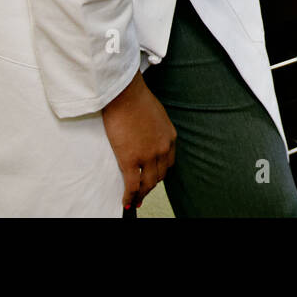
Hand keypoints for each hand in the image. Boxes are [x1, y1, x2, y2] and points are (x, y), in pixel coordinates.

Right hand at [102, 71, 176, 209]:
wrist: (126, 94)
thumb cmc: (136, 99)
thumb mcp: (156, 114)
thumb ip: (155, 128)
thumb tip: (147, 136)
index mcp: (170, 137)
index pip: (169, 163)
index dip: (160, 173)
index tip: (154, 178)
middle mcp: (163, 149)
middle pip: (160, 176)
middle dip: (151, 186)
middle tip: (143, 192)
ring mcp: (148, 156)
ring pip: (148, 184)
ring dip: (141, 194)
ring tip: (135, 200)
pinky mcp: (131, 160)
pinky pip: (132, 185)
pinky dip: (130, 196)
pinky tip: (126, 202)